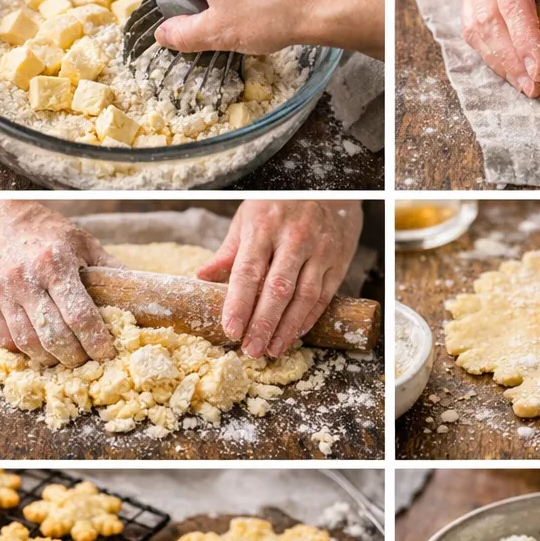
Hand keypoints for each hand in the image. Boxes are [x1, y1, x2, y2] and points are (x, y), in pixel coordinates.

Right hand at [0, 201, 118, 366]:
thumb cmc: (47, 231)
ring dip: (49, 358)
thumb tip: (141, 295)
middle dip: (75, 357)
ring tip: (63, 356)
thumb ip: (110, 269)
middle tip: (86, 360)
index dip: (96, 342)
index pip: (80, 316)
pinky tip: (37, 346)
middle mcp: (25, 279)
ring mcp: (1, 291)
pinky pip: (3, 339)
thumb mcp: (83, 242)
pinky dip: (22, 350)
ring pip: (27, 343)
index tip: (106, 353)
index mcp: (54, 263)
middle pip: (54, 336)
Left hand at [196, 201, 362, 356]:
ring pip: (303, 297)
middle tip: (251, 350)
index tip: (231, 330)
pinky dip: (309, 318)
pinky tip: (295, 334)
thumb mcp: (248, 218)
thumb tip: (201, 277)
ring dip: (287, 328)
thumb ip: (229, 251)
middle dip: (263, 324)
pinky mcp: (338, 261)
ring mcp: (319, 250)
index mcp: (264, 227)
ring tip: (272, 349)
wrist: (330, 190)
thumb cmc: (280, 206)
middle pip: (277, 289)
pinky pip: (323, 296)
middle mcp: (293, 238)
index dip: (239, 304)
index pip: (249, 271)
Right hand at [462, 0, 539, 97]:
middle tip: (533, 88)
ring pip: (475, 31)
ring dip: (498, 63)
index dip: (524, 40)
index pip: (511, 3)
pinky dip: (492, 54)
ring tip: (525, 85)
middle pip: (487, 23)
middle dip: (510, 61)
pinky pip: (474, 31)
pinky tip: (512, 69)